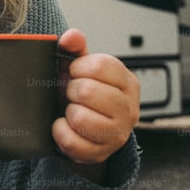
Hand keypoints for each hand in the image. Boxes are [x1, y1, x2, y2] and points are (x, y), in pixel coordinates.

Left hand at [51, 28, 139, 167]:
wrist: (85, 129)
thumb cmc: (84, 93)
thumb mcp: (81, 68)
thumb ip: (75, 48)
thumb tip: (72, 36)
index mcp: (127, 83)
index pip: (101, 65)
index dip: (78, 67)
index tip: (75, 73)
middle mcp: (128, 109)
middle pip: (87, 91)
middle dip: (71, 90)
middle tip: (73, 95)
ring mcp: (117, 134)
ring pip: (79, 117)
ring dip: (67, 112)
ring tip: (73, 110)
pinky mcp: (100, 153)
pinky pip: (70, 141)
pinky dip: (60, 132)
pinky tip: (65, 127)